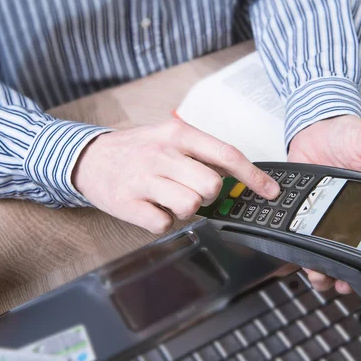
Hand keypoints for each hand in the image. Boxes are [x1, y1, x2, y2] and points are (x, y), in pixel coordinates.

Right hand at [73, 119, 279, 232]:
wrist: (89, 158)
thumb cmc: (137, 149)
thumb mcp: (169, 138)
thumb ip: (202, 153)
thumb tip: (241, 175)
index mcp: (177, 135)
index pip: (226, 155)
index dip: (253, 176)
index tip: (271, 192)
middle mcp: (162, 155)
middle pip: (211, 186)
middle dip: (209, 195)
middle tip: (192, 189)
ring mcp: (144, 179)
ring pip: (190, 207)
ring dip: (185, 208)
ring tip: (168, 197)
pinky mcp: (128, 204)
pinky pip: (164, 224)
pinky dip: (162, 220)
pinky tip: (151, 206)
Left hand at [288, 115, 360, 293]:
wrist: (315, 126)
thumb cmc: (348, 135)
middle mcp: (352, 215)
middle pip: (352, 253)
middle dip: (347, 274)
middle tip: (342, 283)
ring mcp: (327, 215)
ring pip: (326, 253)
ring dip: (323, 271)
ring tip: (320, 276)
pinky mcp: (305, 212)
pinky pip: (302, 237)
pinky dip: (299, 252)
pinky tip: (299, 259)